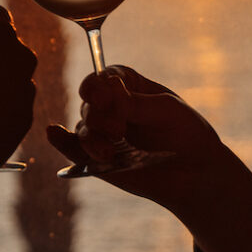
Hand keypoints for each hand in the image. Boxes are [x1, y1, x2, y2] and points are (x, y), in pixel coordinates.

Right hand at [46, 66, 249, 210]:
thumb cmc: (187, 133)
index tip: (108, 98)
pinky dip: (61, 141)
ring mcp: (103, 133)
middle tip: (120, 130)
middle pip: (89, 104)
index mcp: (127, 86)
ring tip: (110, 152)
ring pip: (83, 129)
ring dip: (92, 137)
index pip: (103, 78)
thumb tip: (104, 93)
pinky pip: (74, 149)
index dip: (100, 87)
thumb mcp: (166, 111)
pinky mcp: (98, 160)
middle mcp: (110, 107)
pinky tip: (54, 133)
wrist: (197, 173)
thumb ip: (134, 104)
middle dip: (100, 116)